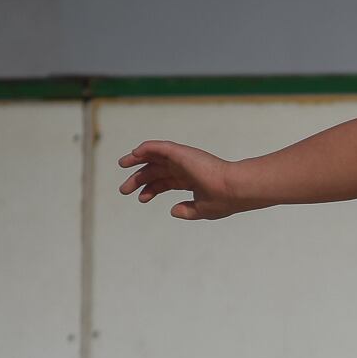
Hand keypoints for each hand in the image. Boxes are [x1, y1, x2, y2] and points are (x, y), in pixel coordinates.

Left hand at [118, 140, 248, 219]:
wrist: (234, 189)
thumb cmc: (223, 200)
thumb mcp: (202, 210)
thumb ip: (187, 211)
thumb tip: (172, 211)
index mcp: (191, 180)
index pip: (166, 182)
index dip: (151, 189)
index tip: (141, 199)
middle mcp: (185, 168)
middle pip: (156, 171)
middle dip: (139, 179)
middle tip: (124, 189)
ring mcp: (183, 159)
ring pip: (154, 156)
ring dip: (137, 159)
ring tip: (122, 164)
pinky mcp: (181, 153)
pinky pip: (158, 147)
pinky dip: (145, 148)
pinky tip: (134, 154)